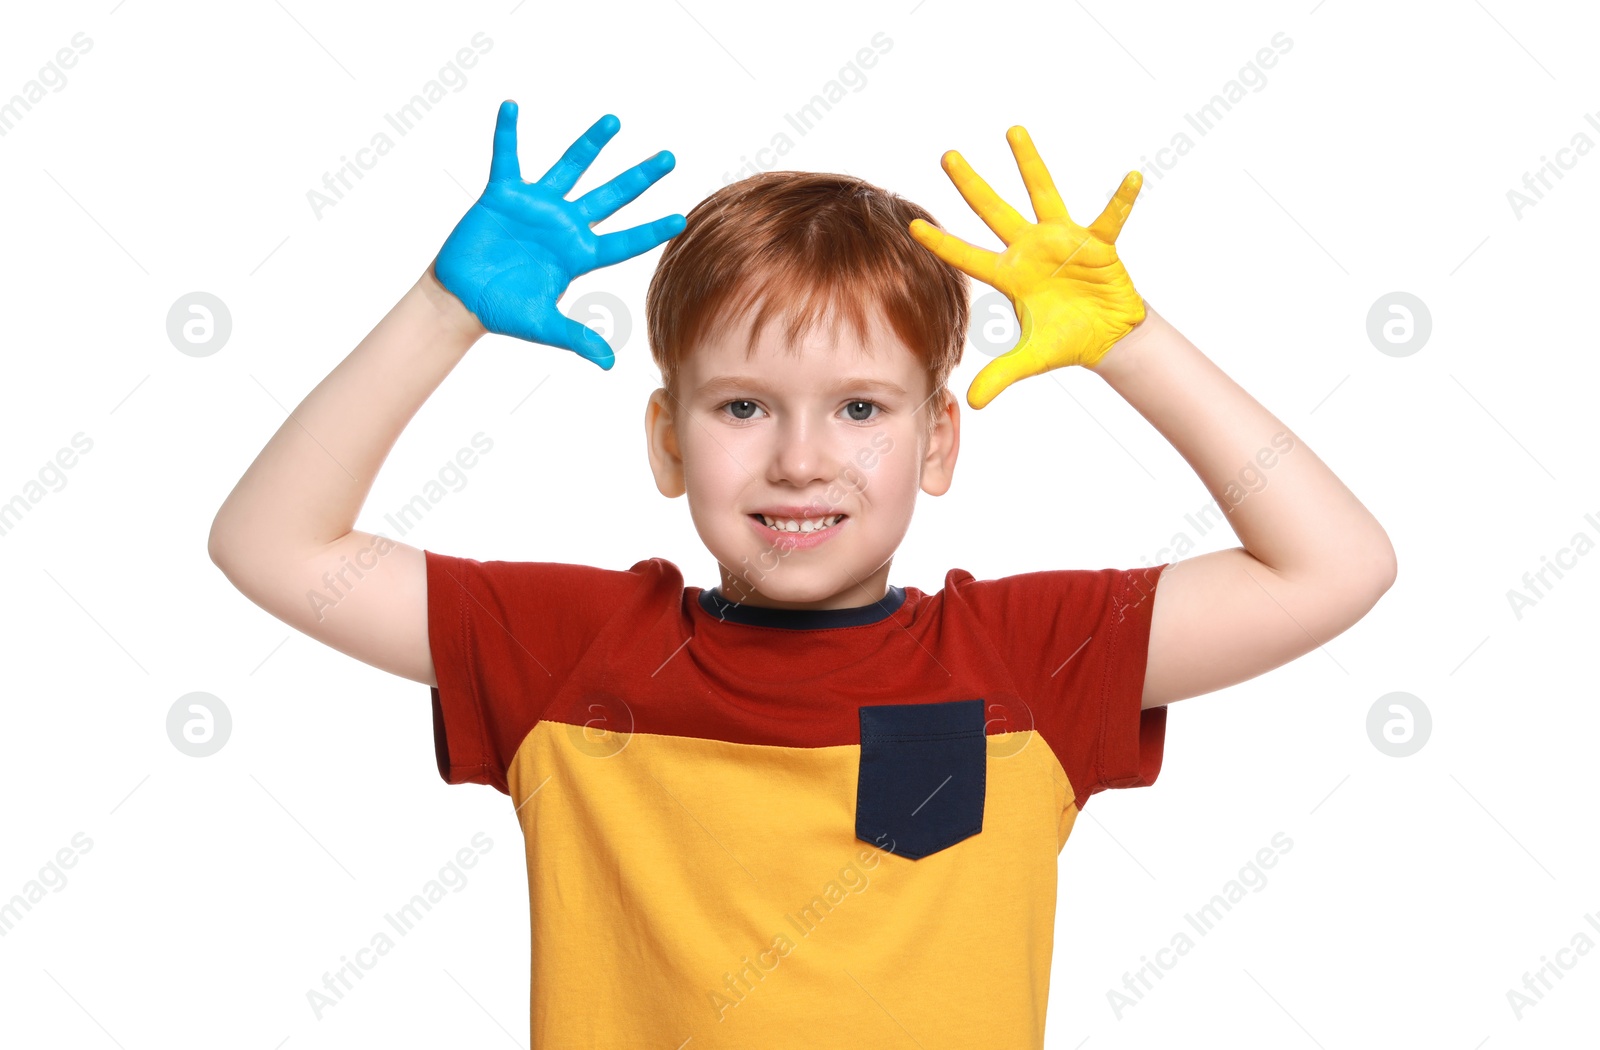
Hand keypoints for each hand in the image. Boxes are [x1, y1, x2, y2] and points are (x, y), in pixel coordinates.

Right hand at [433, 101, 685, 368]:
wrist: (462, 298)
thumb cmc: (504, 311)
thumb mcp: (544, 325)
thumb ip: (577, 338)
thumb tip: (608, 364)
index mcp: (578, 254)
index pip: (624, 240)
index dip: (651, 230)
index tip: (680, 218)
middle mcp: (564, 225)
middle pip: (611, 197)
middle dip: (639, 178)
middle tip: (669, 158)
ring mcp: (537, 207)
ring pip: (571, 168)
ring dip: (590, 145)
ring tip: (613, 122)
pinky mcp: (503, 195)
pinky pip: (507, 158)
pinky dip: (508, 133)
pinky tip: (511, 107)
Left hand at [909, 126, 1143, 408]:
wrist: (1105, 336)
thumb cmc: (1065, 340)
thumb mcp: (1031, 360)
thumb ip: (1002, 375)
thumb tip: (974, 402)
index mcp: (1010, 275)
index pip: (967, 256)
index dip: (941, 243)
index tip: (912, 225)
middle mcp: (1030, 250)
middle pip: (992, 211)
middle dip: (970, 185)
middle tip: (945, 155)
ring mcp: (1062, 241)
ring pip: (1041, 193)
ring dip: (1028, 164)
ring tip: (1012, 131)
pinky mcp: (1097, 243)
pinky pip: (1111, 218)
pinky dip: (1122, 200)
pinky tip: (1132, 178)